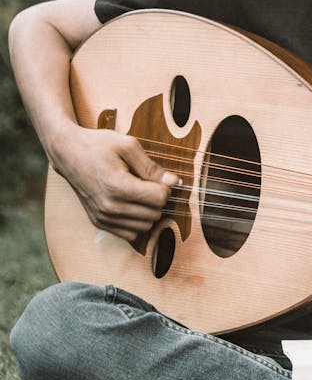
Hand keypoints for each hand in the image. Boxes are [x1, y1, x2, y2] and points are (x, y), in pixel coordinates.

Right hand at [54, 126, 179, 241]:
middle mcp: (110, 207)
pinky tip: (132, 205)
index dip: (165, 186)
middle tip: (148, 183)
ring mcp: (103, 218)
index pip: (160, 198)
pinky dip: (137, 222)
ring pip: (145, 227)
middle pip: (155, 214)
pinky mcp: (99, 223)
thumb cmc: (98, 145)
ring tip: (139, 193)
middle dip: (158, 199)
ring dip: (149, 211)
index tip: (158, 176)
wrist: (67, 153)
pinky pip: (131, 234)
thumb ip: (152, 167)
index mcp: (118, 187)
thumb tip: (175, 182)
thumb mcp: (128, 146)